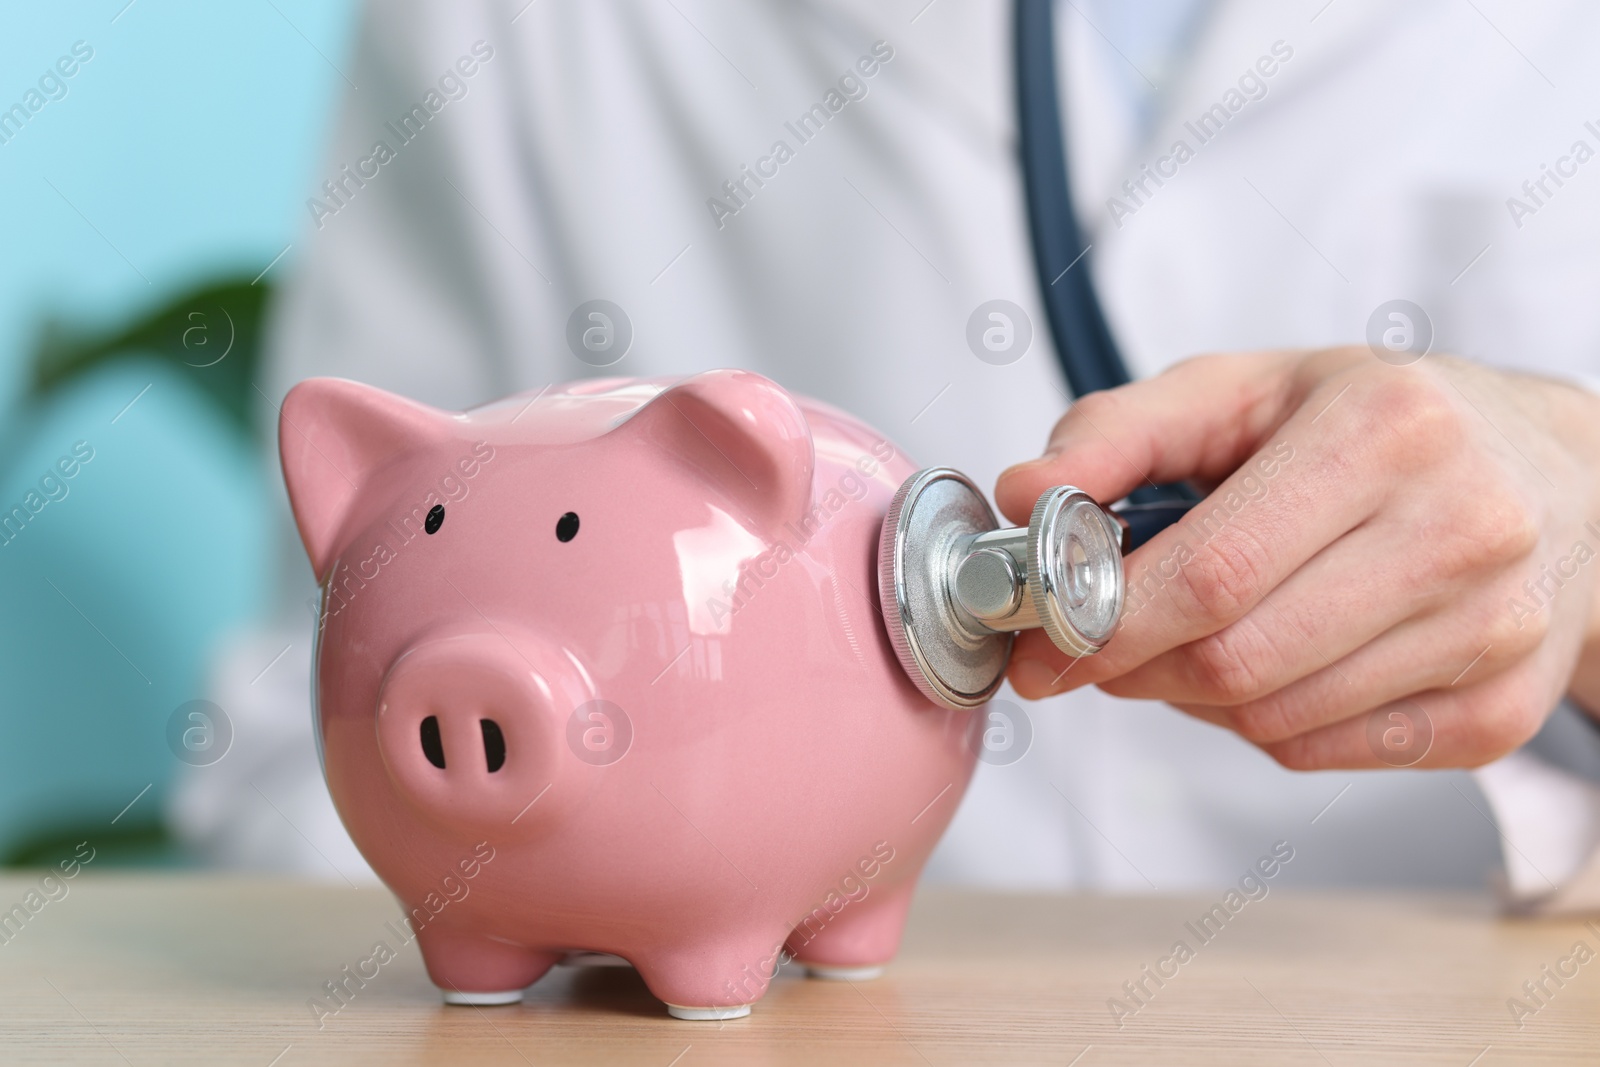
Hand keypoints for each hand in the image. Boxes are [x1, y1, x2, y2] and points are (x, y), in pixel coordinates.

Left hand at [995, 348, 1599, 768]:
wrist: (1554, 473)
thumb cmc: (1374, 424)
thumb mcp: (1244, 390)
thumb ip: (1119, 431)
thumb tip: (1023, 492)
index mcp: (1386, 431)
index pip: (1213, 572)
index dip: (1105, 623)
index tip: (1038, 642)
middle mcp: (1460, 530)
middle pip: (1239, 660)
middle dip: (1135, 668)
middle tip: (1092, 650)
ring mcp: (1495, 631)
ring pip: (1275, 719)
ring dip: (1196, 697)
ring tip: (1193, 636)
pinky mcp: (1504, 711)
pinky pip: (1325, 752)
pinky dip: (1263, 723)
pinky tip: (1272, 660)